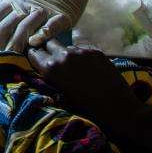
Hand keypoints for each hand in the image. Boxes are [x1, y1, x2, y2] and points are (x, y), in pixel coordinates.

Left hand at [0, 0, 99, 51]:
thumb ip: (13, 6)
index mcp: (14, 0)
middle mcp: (25, 5)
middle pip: (4, 28)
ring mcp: (43, 10)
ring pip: (23, 29)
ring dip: (15, 46)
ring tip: (12, 60)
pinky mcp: (63, 14)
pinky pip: (51, 26)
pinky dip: (42, 35)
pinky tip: (35, 44)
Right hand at [26, 39, 142, 133]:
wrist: (117, 109)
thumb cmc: (86, 109)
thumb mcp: (61, 98)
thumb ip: (50, 82)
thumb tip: (43, 73)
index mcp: (52, 68)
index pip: (34, 53)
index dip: (35, 56)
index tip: (38, 60)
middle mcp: (64, 55)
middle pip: (49, 43)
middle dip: (49, 50)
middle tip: (55, 62)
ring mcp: (81, 51)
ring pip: (67, 47)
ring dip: (67, 55)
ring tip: (77, 69)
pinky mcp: (95, 51)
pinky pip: (83, 50)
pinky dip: (83, 57)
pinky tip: (90, 70)